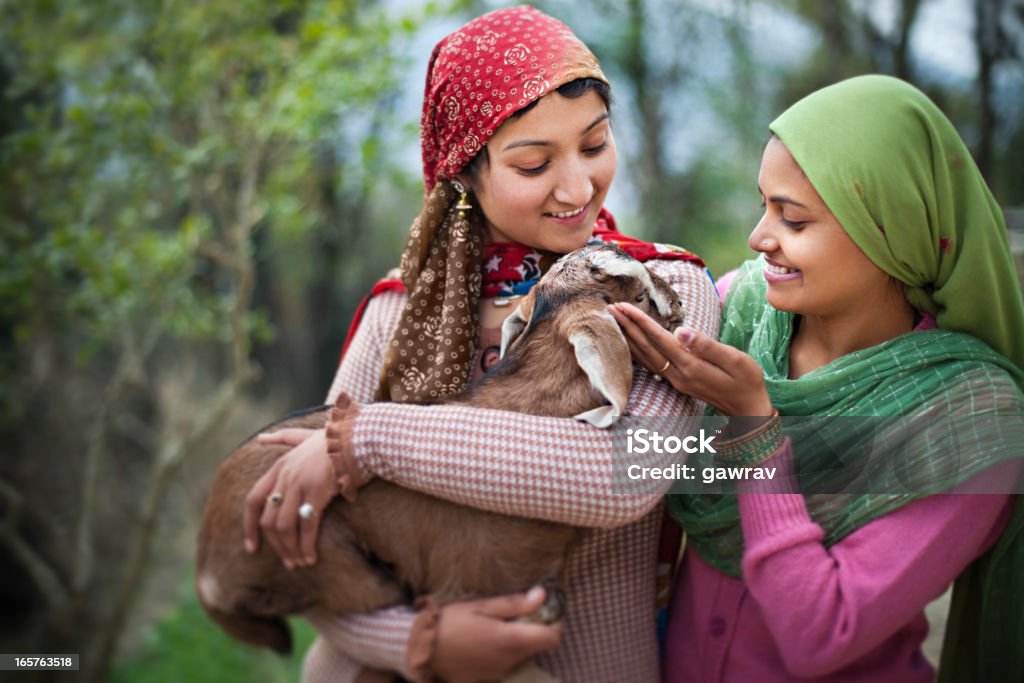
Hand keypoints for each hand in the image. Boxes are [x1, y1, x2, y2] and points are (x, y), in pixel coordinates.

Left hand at [243, 428, 335, 568]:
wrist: (358, 436)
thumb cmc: (335, 438)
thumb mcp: (304, 436)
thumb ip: (283, 438)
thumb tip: (261, 438)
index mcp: (279, 466)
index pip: (253, 501)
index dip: (249, 526)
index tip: (252, 547)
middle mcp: (285, 476)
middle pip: (268, 519)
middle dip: (275, 545)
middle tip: (287, 562)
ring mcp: (299, 484)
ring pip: (284, 526)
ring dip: (290, 548)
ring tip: (299, 562)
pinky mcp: (317, 492)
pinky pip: (306, 526)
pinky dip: (306, 545)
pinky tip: (311, 557)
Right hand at [432, 586, 562, 682]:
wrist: (422, 649)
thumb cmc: (451, 622)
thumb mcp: (481, 606)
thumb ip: (514, 604)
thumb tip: (542, 595)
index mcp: (511, 640)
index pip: (552, 638)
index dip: (555, 623)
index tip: (546, 611)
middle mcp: (509, 660)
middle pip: (539, 646)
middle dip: (536, 629)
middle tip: (519, 613)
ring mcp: (498, 672)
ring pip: (522, 655)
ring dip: (519, 640)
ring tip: (498, 625)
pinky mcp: (487, 677)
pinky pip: (506, 663)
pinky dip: (504, 651)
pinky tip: (486, 640)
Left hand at [608, 303, 772, 416]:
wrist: (749, 410)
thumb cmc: (747, 381)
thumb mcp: (735, 360)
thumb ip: (707, 345)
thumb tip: (681, 330)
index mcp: (691, 367)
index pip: (659, 340)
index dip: (641, 322)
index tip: (624, 306)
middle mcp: (678, 376)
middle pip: (646, 348)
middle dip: (627, 327)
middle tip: (610, 308)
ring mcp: (676, 381)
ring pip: (645, 357)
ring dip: (628, 338)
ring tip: (615, 321)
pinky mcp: (677, 382)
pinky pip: (651, 364)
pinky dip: (637, 350)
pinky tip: (631, 342)